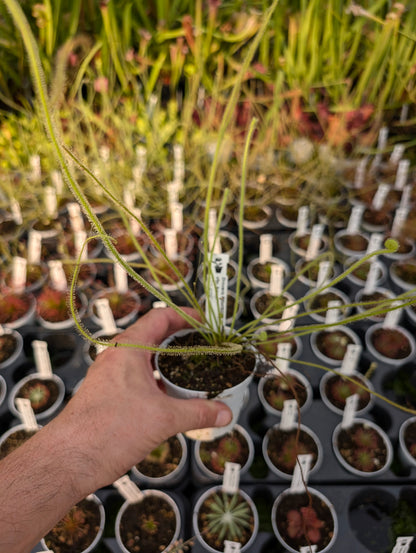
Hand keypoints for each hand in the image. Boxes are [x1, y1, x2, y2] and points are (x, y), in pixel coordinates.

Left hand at [57, 307, 231, 494]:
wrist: (69, 460)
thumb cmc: (107, 431)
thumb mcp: (164, 419)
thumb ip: (198, 413)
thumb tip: (223, 413)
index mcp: (130, 350)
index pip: (160, 317)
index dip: (185, 316)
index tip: (204, 322)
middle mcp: (117, 357)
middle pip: (153, 336)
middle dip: (180, 340)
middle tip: (204, 347)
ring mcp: (110, 375)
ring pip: (144, 359)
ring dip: (168, 363)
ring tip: (191, 372)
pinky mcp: (107, 394)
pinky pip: (136, 378)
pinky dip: (156, 381)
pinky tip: (170, 397)